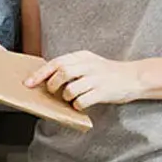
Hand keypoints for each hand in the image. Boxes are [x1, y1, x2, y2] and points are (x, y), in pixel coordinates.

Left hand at [24, 51, 142, 108]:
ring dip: (66, 96)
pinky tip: (80, 104)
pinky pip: (83, 100)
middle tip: (53, 91)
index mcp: (82, 56)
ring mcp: (96, 78)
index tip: (29, 83)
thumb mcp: (90, 62)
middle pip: (62, 72)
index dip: (40, 73)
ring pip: (71, 88)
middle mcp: (88, 65)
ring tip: (70, 98)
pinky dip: (77, 104)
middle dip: (52, 84)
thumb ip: (72, 65)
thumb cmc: (107, 72)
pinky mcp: (103, 92)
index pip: (56, 62)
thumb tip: (48, 76)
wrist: (133, 77)